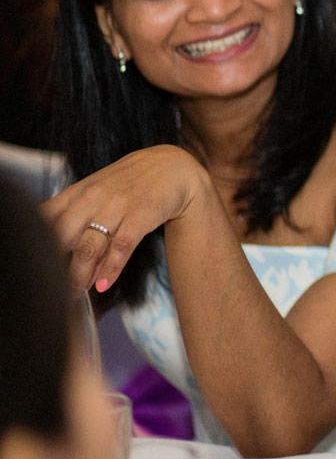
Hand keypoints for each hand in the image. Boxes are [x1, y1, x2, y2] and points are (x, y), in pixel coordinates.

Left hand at [40, 145, 211, 294]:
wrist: (174, 167)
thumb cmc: (130, 182)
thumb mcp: (97, 190)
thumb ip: (75, 217)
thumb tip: (56, 252)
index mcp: (78, 191)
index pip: (45, 219)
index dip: (38, 245)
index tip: (40, 266)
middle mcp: (94, 197)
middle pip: (63, 239)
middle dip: (57, 268)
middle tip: (57, 288)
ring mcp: (118, 205)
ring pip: (89, 247)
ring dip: (80, 275)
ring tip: (77, 291)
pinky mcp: (141, 214)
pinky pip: (121, 247)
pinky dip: (111, 269)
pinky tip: (104, 284)